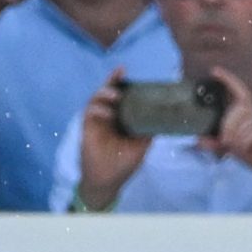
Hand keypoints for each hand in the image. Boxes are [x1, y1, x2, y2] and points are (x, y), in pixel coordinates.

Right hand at [74, 69, 150, 208]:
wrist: (107, 180)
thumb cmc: (124, 164)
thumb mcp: (141, 146)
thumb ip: (149, 131)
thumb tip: (164, 118)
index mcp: (121, 118)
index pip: (122, 97)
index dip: (124, 84)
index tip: (126, 71)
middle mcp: (109, 115)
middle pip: (109, 92)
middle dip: (113, 80)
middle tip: (121, 72)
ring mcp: (97, 120)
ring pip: (98, 98)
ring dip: (105, 92)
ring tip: (115, 94)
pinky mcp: (88, 126)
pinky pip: (90, 111)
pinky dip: (98, 108)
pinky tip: (108, 112)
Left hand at [203, 66, 251, 198]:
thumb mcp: (236, 149)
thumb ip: (219, 144)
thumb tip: (199, 141)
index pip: (240, 91)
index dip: (228, 80)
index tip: (214, 70)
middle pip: (238, 109)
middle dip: (227, 127)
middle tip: (226, 143)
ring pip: (245, 121)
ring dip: (237, 138)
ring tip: (238, 149)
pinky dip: (245, 143)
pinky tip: (247, 150)